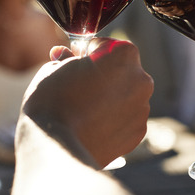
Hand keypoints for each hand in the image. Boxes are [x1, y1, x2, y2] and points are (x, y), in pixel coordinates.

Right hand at [20, 38, 153, 167]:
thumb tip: (65, 56)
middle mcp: (141, 79)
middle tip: (78, 86)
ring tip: (83, 110)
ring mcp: (142, 108)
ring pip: (125, 95)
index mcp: (124, 55)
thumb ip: (66, 60)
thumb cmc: (52, 102)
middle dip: (102, 75)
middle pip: (120, 70)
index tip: (75, 60)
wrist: (57, 149)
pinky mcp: (138, 133)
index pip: (106, 45)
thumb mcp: (52, 69)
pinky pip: (125, 118)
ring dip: (109, 97)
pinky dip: (112, 119)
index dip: (87, 51)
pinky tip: (91, 125)